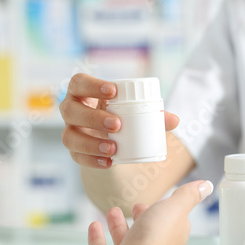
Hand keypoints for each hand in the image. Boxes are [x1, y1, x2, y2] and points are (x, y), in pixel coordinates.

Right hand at [59, 73, 179, 168]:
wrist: (112, 139)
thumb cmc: (122, 116)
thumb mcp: (135, 112)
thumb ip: (154, 114)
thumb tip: (175, 120)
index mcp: (82, 93)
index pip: (78, 83)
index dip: (92, 85)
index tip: (113, 91)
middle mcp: (71, 110)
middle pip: (70, 110)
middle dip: (93, 117)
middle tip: (117, 124)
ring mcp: (70, 131)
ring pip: (69, 136)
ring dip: (91, 143)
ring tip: (114, 147)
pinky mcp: (74, 151)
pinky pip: (76, 156)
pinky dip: (92, 160)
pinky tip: (108, 162)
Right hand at [68, 180, 213, 244]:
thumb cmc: (155, 241)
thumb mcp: (176, 208)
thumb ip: (188, 196)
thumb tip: (207, 185)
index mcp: (170, 236)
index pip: (174, 223)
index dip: (170, 211)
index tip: (164, 201)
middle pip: (148, 232)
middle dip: (143, 217)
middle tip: (137, 206)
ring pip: (125, 240)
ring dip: (119, 225)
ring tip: (112, 210)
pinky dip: (97, 238)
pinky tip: (94, 226)